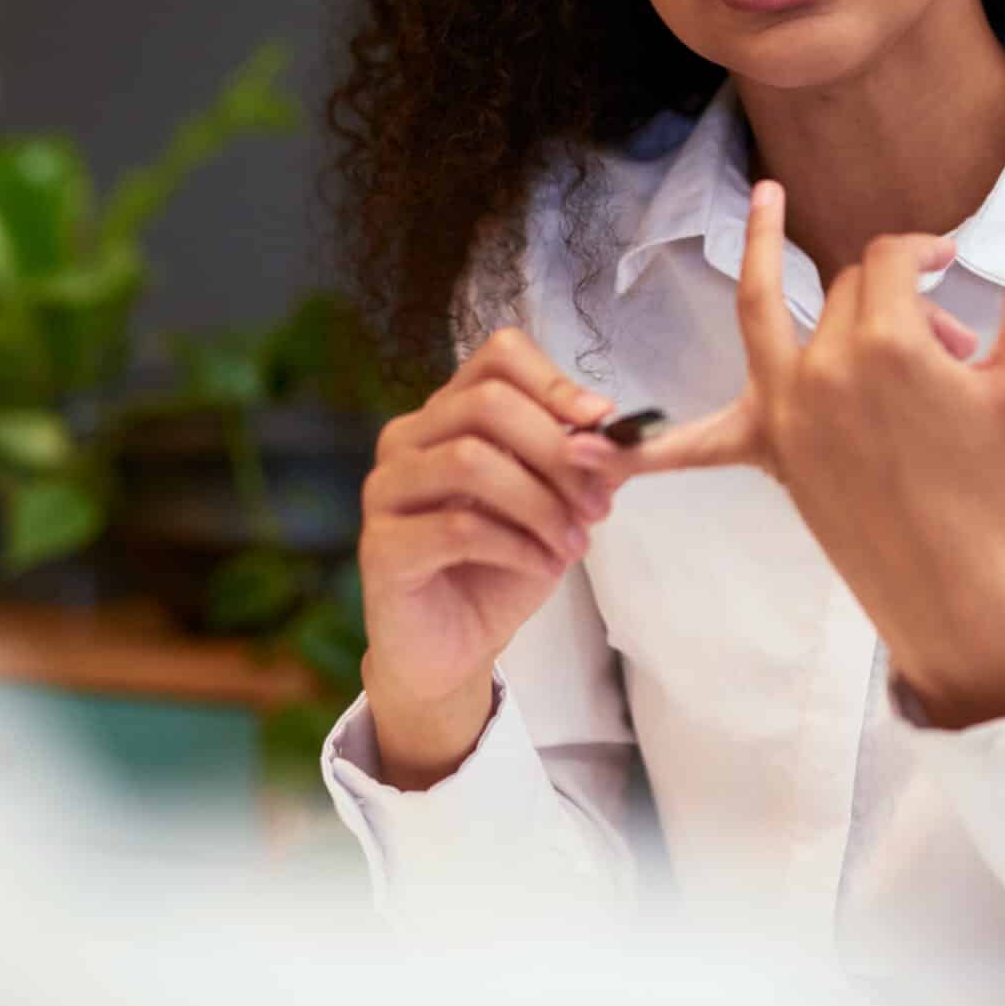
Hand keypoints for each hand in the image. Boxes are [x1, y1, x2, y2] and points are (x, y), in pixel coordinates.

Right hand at [358, 327, 626, 785]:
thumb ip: (582, 466)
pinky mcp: (381, 546)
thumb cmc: (500, 567)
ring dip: (540, 503)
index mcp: (449, 415)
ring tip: (575, 545)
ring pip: (470, 461)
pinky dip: (517, 545)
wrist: (453, 647)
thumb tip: (623, 436)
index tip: (603, 419)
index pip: (497, 358)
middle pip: (487, 404)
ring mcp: (386, 489)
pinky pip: (457, 528)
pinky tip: (543, 565)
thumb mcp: (554, 507)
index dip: (554, 381)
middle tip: (599, 505)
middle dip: (557, 451)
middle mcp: (407, 439)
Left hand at [635, 182, 1004, 725]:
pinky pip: (697, 447)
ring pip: (767, 312)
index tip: (954, 267)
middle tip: (953, 347)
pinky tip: (594, 442)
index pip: (894, 264)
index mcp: (889, 344)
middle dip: (898, 300)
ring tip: (763, 201)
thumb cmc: (1001, 489)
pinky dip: (648, 446)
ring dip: (758, 250)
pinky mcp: (771, 456)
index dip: (926, 255)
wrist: (961, 590)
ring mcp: (789, 412)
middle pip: (847, 293)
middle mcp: (825, 368)